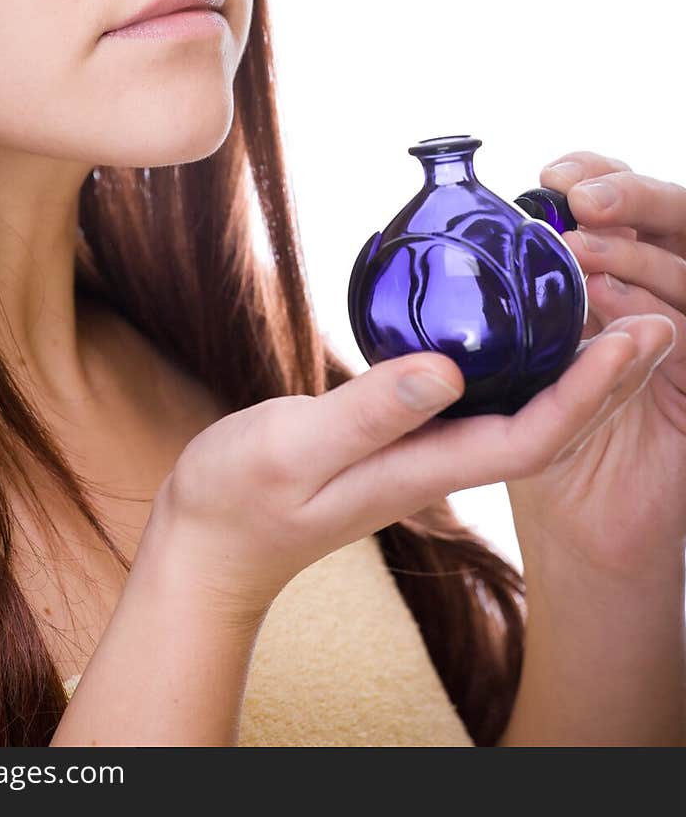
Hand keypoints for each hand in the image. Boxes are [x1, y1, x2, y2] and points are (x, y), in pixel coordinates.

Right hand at [150, 320, 675, 626]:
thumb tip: (446, 369)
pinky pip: (486, 400)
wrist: (213, 541)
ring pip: (524, 413)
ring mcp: (423, 453)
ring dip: (578, 369)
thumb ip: (367, 410)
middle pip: (548, 426)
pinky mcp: (404, 436)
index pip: (533, 437)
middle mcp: (438, 464)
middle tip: (657, 314)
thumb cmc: (242, 498)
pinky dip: (523, 365)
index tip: (631, 337)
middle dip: (610, 378)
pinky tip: (526, 332)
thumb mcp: (294, 447)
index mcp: (423, 471)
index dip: (589, 391)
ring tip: (614, 315)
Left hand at [505, 149, 685, 576]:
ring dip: (638, 257)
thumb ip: (505, 297)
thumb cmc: (545, 438)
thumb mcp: (515, 355)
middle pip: (672, 219)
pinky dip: (658, 323)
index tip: (552, 173)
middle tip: (581, 198)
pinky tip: (624, 317)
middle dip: (633, 196)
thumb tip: (451, 235)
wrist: (591, 535)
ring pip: (683, 273)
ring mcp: (683, 342)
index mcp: (618, 276)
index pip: (622, 202)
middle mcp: (660, 297)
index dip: (599, 174)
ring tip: (583, 250)